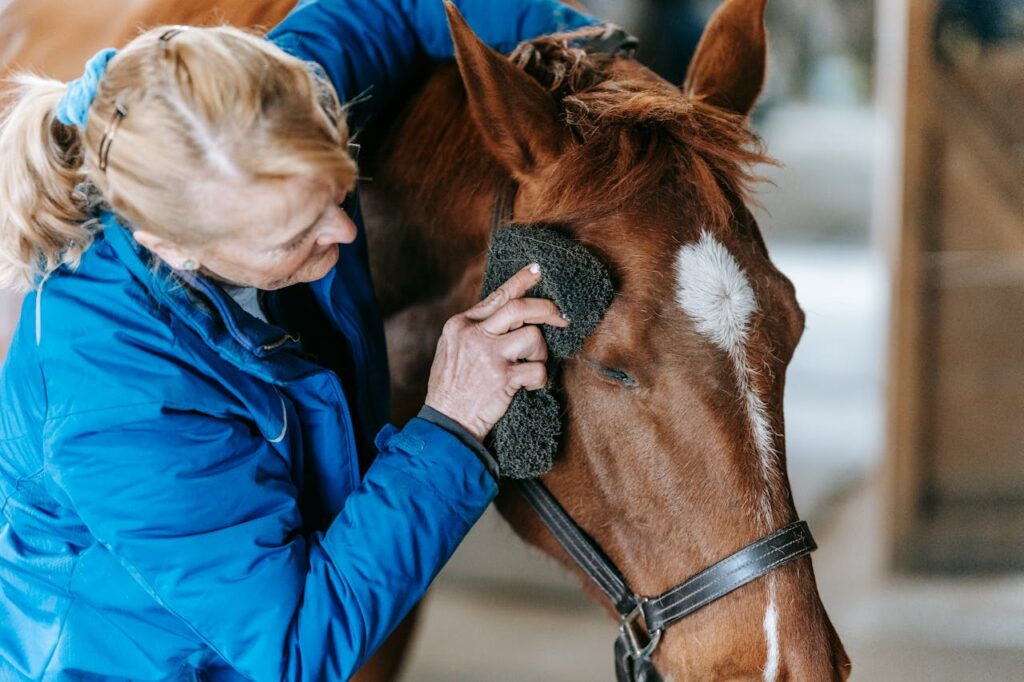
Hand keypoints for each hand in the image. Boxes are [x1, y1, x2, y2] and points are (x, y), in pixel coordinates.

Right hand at [424, 263, 568, 441]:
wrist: (446, 423)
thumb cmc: (451, 387)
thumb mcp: (452, 349)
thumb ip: (475, 329)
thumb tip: (507, 312)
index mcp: (460, 324)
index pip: (497, 296)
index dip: (521, 281)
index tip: (539, 270)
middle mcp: (474, 335)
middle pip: (519, 308)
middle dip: (547, 310)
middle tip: (562, 318)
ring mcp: (488, 356)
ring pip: (533, 336)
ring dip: (540, 351)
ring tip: (532, 364)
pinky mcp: (502, 379)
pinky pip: (537, 369)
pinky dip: (540, 378)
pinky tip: (530, 385)